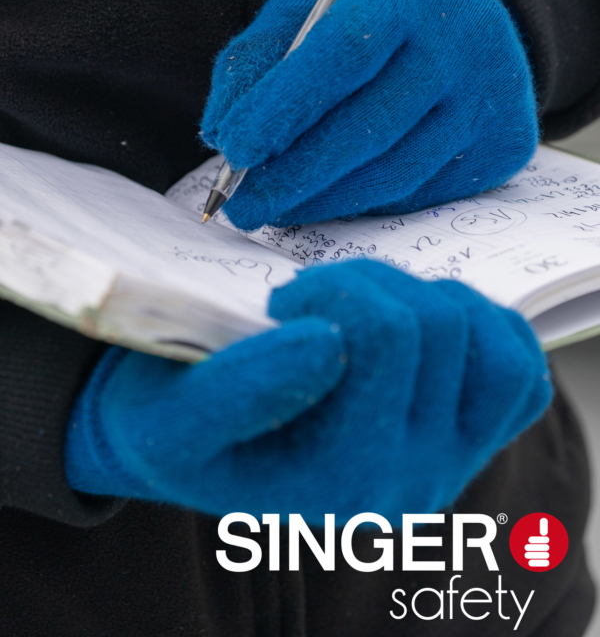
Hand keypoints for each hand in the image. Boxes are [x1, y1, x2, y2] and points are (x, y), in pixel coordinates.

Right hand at [64, 261, 550, 523]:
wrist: (197, 444)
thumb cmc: (178, 422)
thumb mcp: (173, 413)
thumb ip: (238, 388)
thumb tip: (326, 340)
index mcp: (342, 482)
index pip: (390, 338)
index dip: (335, 291)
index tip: (282, 303)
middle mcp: (410, 483)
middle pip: (439, 327)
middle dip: (369, 285)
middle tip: (313, 299)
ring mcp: (448, 462)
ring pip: (491, 343)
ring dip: (425, 299)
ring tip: (361, 311)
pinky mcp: (467, 438)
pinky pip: (516, 370)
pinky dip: (477, 327)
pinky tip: (414, 326)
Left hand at [201, 0, 537, 229]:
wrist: (473, 26)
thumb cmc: (376, 17)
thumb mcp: (312, 10)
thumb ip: (258, 58)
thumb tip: (220, 130)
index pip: (342, 52)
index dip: (283, 106)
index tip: (234, 149)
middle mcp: (462, 42)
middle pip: (369, 126)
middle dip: (295, 175)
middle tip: (243, 205)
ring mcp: (489, 101)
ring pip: (395, 172)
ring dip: (324, 201)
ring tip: (275, 210)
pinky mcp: (501, 149)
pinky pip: (418, 192)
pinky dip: (363, 204)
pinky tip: (327, 202)